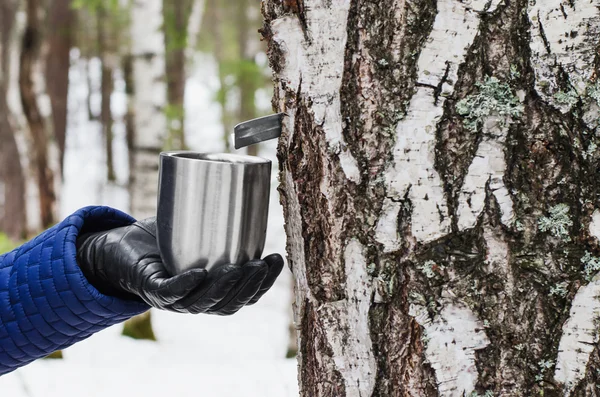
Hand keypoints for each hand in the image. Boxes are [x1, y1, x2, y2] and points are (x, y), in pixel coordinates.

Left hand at [76, 218, 283, 314]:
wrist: (120, 246)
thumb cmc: (162, 238)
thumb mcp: (195, 231)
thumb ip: (220, 219)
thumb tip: (248, 181)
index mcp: (211, 292)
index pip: (244, 296)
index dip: (264, 284)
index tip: (277, 259)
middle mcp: (194, 301)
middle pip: (227, 304)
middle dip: (249, 287)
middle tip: (260, 264)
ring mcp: (172, 299)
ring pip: (203, 302)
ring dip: (224, 289)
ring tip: (239, 268)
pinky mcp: (149, 288)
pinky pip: (170, 291)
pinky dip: (186, 285)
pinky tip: (200, 274)